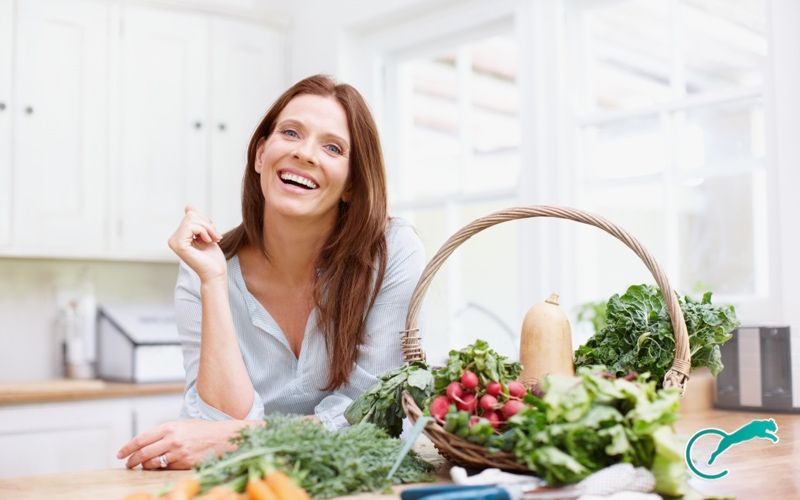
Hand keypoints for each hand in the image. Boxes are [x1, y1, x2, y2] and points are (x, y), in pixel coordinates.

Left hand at [116, 419, 253, 469]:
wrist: (224, 437)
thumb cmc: (204, 430)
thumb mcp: (183, 424)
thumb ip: (166, 432)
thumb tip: (148, 442)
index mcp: (170, 426)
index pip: (141, 438)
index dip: (128, 447)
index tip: (120, 453)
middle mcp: (172, 439)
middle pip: (143, 453)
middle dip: (132, 460)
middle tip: (128, 464)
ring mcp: (178, 452)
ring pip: (152, 463)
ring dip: (144, 467)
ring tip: (142, 467)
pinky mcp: (185, 463)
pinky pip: (166, 469)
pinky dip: (160, 469)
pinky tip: (159, 467)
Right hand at [168, 205, 225, 282]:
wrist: (216, 274)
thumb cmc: (213, 258)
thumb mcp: (206, 234)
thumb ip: (196, 221)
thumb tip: (188, 206)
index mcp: (178, 236)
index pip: (191, 215)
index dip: (205, 221)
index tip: (213, 234)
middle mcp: (173, 239)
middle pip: (191, 215)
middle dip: (208, 224)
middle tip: (216, 237)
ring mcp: (174, 242)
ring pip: (192, 218)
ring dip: (208, 228)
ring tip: (213, 240)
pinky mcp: (179, 244)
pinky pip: (193, 226)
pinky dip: (205, 232)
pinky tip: (208, 242)